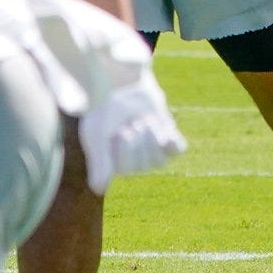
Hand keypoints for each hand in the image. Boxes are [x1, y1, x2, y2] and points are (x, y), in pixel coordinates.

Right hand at [79, 76, 186, 193]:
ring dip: (152, 135)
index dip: (124, 148)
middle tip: (131, 122)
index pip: (126, 168)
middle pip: (144, 164)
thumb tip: (98, 189)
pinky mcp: (167, 139)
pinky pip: (177, 150)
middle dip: (138, 137)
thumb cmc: (103, 109)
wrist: (120, 83)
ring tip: (143, 120)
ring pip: (159, 160)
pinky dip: (172, 143)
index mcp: (113, 165)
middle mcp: (133, 163)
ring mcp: (152, 152)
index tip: (117, 131)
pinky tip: (167, 136)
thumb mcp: (96, 134)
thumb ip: (99, 161)